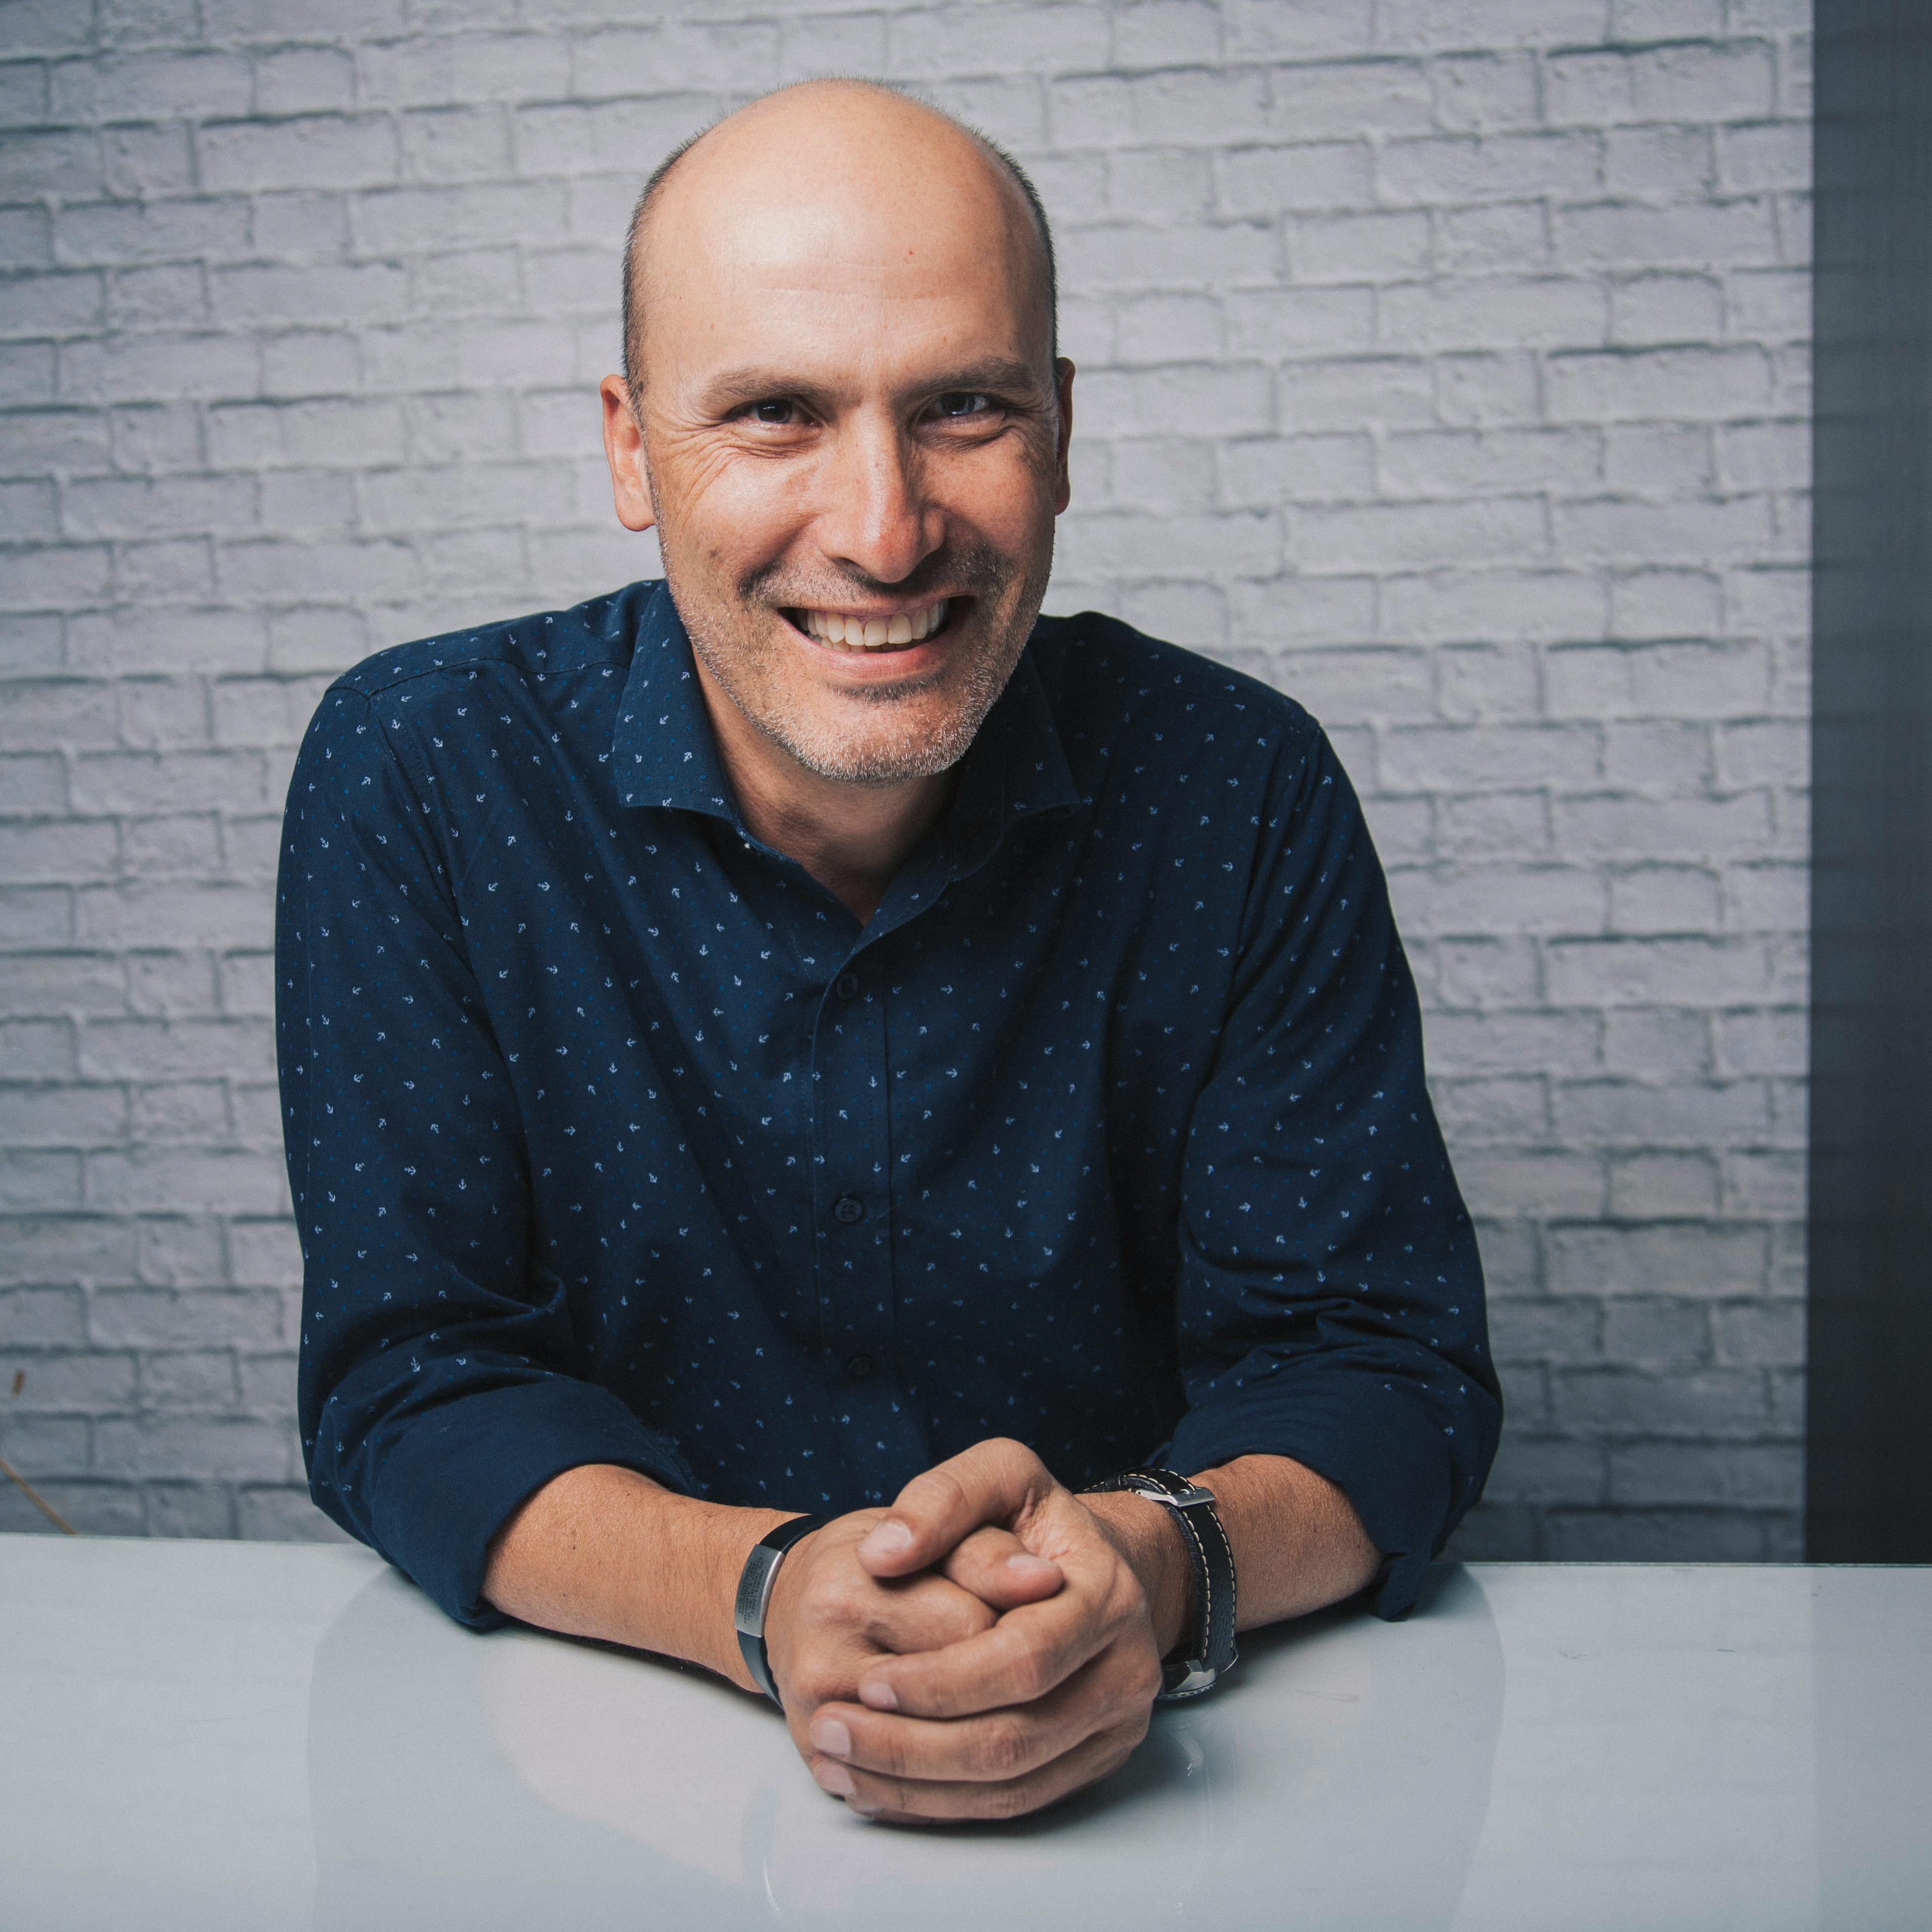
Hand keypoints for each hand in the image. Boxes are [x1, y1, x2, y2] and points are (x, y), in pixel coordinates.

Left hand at [797, 1438, 1185, 1822]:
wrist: (1089, 1570)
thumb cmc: (1033, 1522)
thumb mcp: (999, 1475)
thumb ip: (943, 1498)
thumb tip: (884, 1552)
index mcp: (1109, 1596)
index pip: (1021, 1659)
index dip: (942, 1679)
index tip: (867, 1679)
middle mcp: (1128, 1671)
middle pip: (1015, 1737)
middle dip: (914, 1743)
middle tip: (832, 1730)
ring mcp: (1116, 1726)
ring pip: (1011, 1785)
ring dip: (917, 1785)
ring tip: (837, 1762)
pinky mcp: (1094, 1763)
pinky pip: (1016, 1804)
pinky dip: (942, 1805)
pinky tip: (880, 1788)